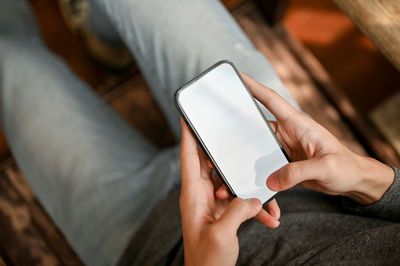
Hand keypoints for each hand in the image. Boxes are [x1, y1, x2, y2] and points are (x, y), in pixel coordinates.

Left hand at [179, 119, 278, 265]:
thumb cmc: (207, 261)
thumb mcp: (222, 235)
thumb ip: (238, 211)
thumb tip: (254, 198)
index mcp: (192, 195)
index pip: (188, 157)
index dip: (189, 135)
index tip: (189, 115)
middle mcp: (200, 195)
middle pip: (210, 163)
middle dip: (225, 152)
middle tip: (238, 137)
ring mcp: (211, 203)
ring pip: (229, 181)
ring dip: (247, 186)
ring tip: (266, 196)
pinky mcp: (222, 212)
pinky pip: (238, 200)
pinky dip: (253, 206)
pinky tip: (269, 217)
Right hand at [241, 73, 393, 204]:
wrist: (353, 181)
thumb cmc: (345, 167)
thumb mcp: (325, 167)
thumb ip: (298, 172)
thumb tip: (270, 180)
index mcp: (298, 124)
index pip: (272, 100)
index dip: (254, 86)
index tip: (238, 76)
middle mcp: (288, 133)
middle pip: (257, 126)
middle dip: (238, 128)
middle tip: (217, 130)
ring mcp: (285, 147)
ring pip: (257, 148)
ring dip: (245, 157)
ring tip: (229, 167)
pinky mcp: (284, 162)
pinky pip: (265, 164)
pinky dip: (256, 173)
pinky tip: (250, 182)